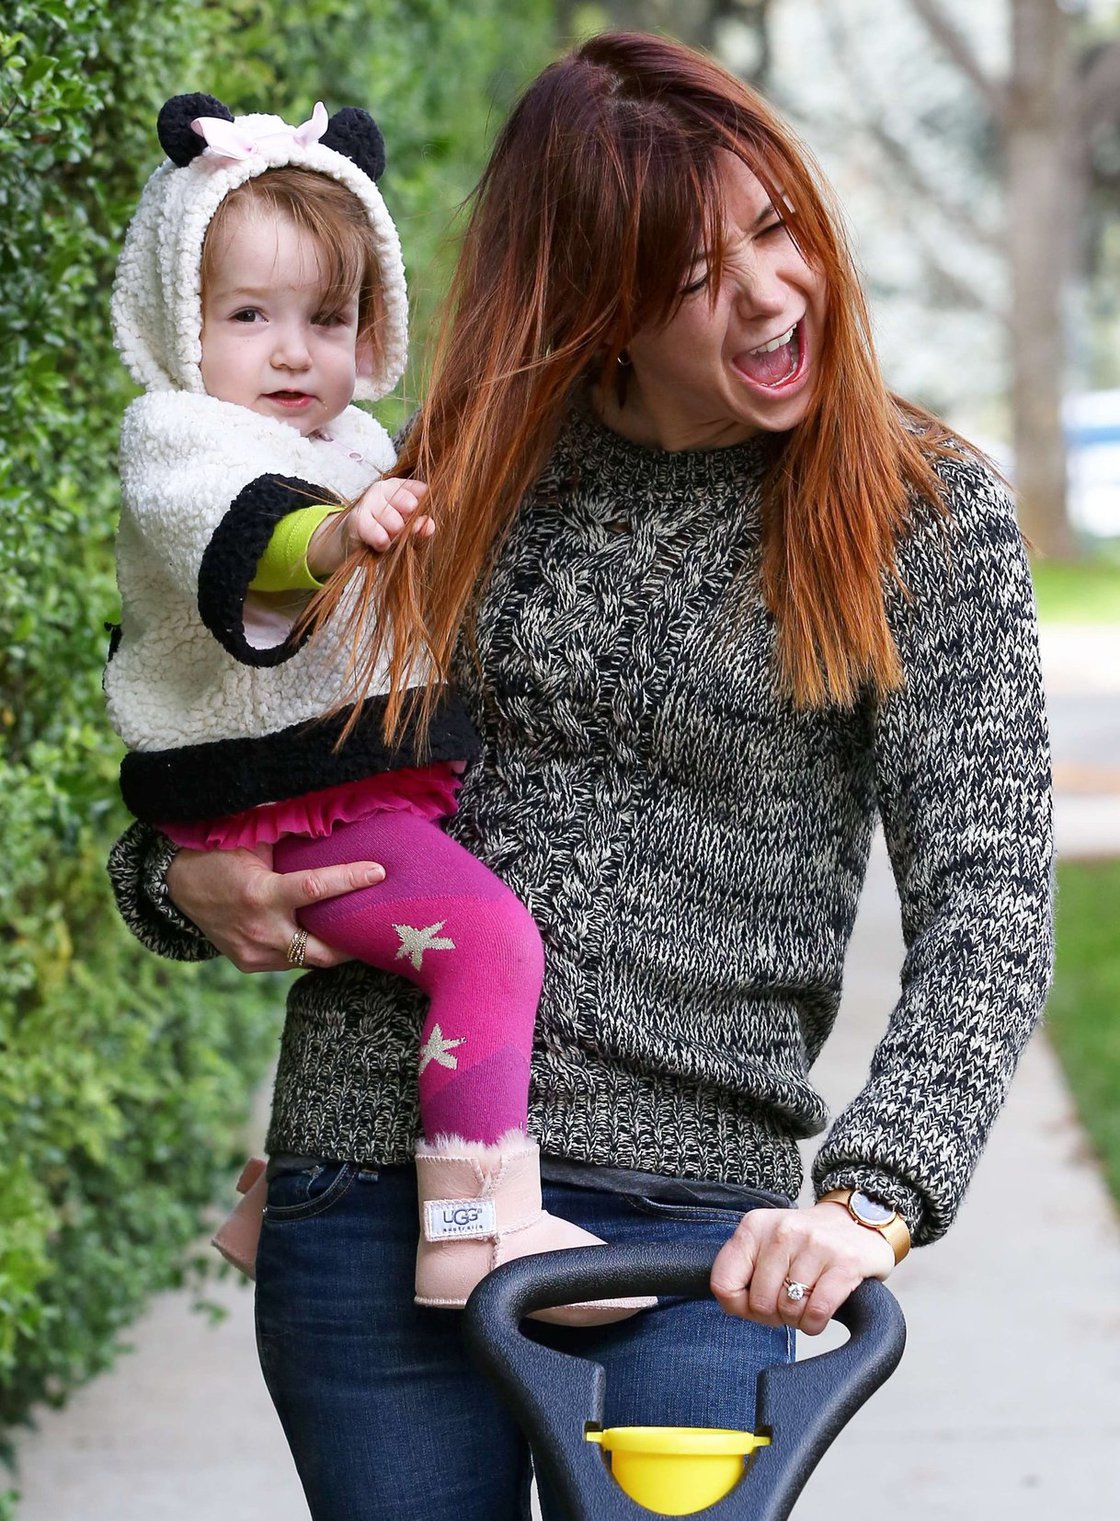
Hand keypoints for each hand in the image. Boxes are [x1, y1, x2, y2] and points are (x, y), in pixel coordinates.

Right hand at [165, 842, 384, 972]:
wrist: (176, 887)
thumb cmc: (218, 854)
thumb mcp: (250, 837)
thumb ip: (288, 833)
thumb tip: (328, 815)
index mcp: (261, 895)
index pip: (315, 888)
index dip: (349, 880)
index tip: (378, 872)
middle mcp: (260, 931)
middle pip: (322, 951)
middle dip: (353, 943)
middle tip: (379, 927)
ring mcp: (254, 953)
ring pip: (308, 959)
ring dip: (332, 946)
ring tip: (359, 930)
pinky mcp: (250, 963)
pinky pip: (290, 960)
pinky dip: (308, 948)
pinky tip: (326, 936)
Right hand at [346, 476, 431, 552]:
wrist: (351, 541)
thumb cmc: (381, 531)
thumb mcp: (404, 528)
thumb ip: (420, 525)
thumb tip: (429, 526)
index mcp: (397, 486)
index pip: (421, 491)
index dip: (423, 510)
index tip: (416, 520)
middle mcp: (382, 488)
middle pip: (410, 506)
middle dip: (408, 525)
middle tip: (397, 531)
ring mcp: (368, 500)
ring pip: (396, 523)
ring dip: (395, 537)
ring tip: (386, 537)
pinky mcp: (357, 518)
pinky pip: (380, 535)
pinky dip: (383, 544)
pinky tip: (380, 544)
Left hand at [709, 1201, 895, 1336]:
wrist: (857, 1222)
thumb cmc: (806, 1243)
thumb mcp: (766, 1244)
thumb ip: (742, 1271)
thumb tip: (733, 1305)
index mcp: (755, 1226)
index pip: (724, 1283)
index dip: (739, 1306)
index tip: (755, 1303)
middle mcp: (783, 1230)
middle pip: (759, 1302)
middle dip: (773, 1314)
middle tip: (788, 1302)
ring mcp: (815, 1244)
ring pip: (789, 1309)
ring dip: (797, 1318)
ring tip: (806, 1300)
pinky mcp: (845, 1262)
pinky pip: (817, 1312)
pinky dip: (815, 1323)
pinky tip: (820, 1311)